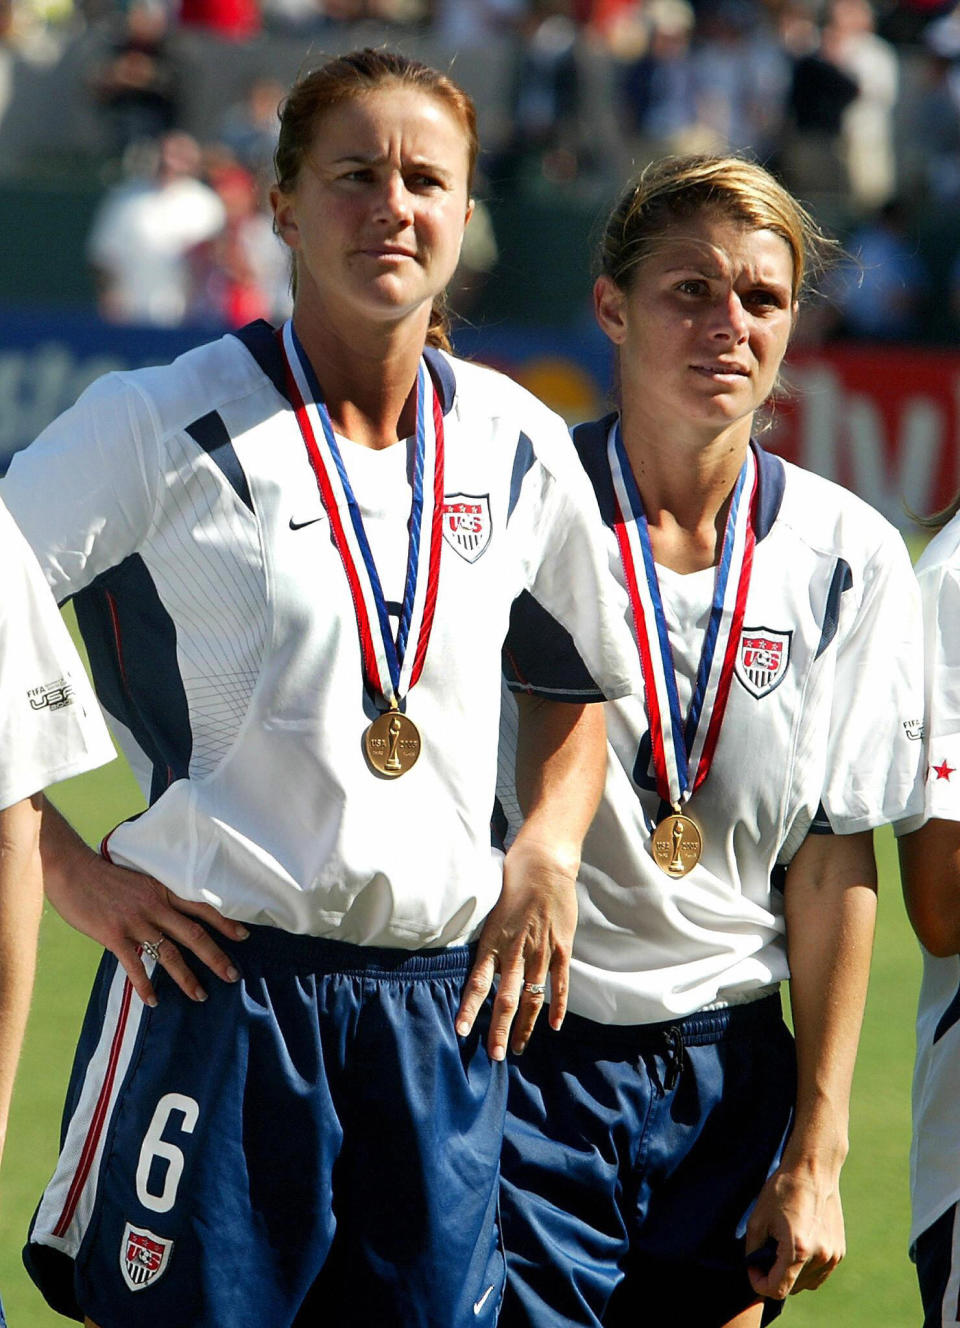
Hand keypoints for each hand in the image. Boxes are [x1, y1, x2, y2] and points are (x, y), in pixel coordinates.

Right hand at [45, 845, 247, 1007]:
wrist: (73, 870)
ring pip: (170, 954)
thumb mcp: (140, 879)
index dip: (225, 922)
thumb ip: (157, 896)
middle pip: (194, 934)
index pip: (202, 906)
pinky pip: (135, 965)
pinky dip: (145, 986)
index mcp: (163, 890)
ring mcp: (136, 921)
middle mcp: (155, 905)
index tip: (244, 936)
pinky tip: (153, 1001)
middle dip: (216, 957)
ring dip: (187, 978)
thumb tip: (173, 914)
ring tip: (200, 995)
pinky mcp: (115, 935)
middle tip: (232, 975)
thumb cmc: (105, 875)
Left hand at [455, 835, 577, 1059]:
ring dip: (524, 1025)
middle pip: (505, 997)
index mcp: (493, 940)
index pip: (478, 981)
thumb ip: (488, 941)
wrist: (543, 863)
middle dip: (498, 1029)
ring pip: (532, 996)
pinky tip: (554, 1025)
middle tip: (494, 1054)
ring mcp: (541, 949)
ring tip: (517, 1047)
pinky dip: (558, 1005)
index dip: (469, 1008)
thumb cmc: (512, 883)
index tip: (460, 1031)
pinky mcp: (561, 947)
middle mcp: (515, 949)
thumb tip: (478, 966)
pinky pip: (560, 982)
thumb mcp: (491, 912)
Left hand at [745, 1165, 845, 1300]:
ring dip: (791, 1273)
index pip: (778, 1289)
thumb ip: (753, 1250)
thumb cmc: (783, 1190)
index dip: (760, 1284)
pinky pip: (819, 1273)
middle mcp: (820, 1257)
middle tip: (765, 1252)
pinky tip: (798, 1243)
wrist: (813, 1170)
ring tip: (781, 1245)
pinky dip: (806, 1267)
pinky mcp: (840, 1251)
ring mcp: (833, 1256)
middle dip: (775, 1276)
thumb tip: (754, 1269)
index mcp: (798, 1250)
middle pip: (792, 1287)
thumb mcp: (758, 1219)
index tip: (753, 1267)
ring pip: (806, 1283)